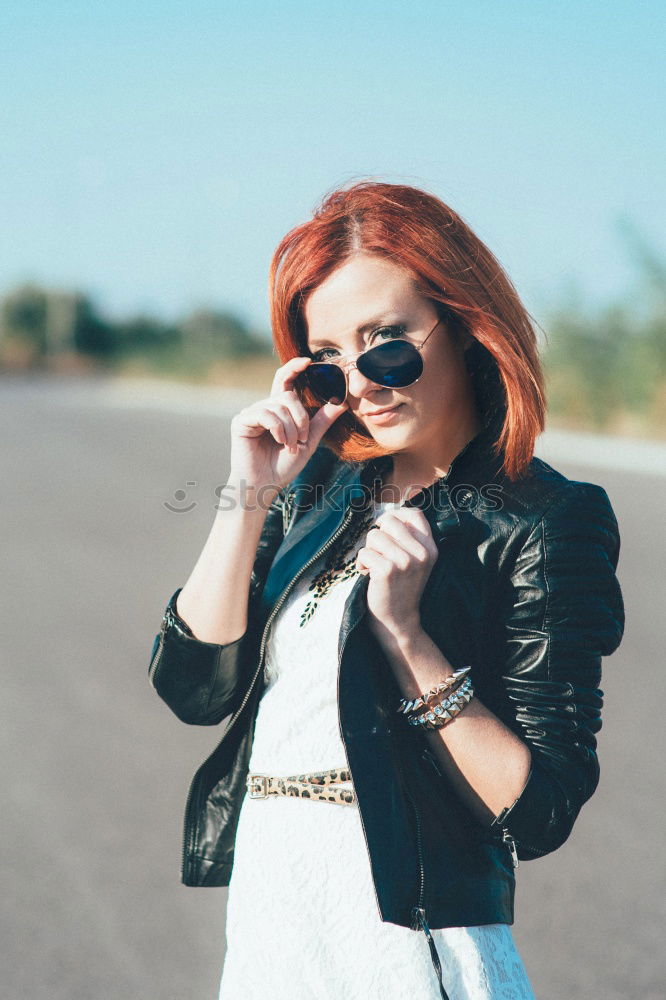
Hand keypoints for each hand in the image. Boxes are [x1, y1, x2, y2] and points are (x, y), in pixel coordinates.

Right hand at [228, 357, 347, 494]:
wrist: (265, 485)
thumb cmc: (284, 466)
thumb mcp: (308, 442)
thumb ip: (322, 421)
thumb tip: (342, 403)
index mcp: (278, 410)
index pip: (285, 380)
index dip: (294, 367)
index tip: (308, 361)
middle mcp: (264, 408)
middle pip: (287, 395)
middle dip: (301, 417)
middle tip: (302, 439)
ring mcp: (251, 413)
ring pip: (279, 406)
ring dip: (291, 428)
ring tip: (290, 446)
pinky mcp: (241, 421)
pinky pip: (265, 414)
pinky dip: (277, 428)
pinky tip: (279, 442)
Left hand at [355, 504, 438, 648]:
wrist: (399, 620)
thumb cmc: (401, 587)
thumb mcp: (416, 561)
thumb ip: (408, 538)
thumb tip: (386, 516)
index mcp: (430, 547)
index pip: (415, 513)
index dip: (396, 515)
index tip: (385, 527)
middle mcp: (421, 553)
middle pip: (390, 521)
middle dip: (378, 536)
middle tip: (379, 554)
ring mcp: (406, 561)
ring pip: (374, 535)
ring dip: (368, 551)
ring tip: (375, 567)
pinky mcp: (388, 570)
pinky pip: (364, 552)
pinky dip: (361, 564)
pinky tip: (369, 576)